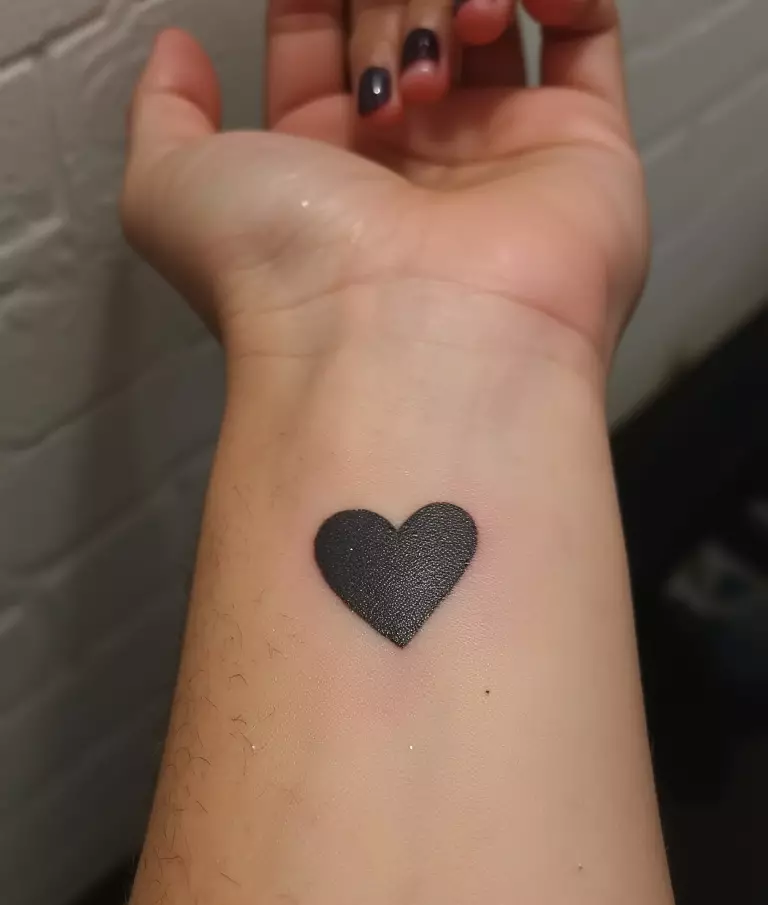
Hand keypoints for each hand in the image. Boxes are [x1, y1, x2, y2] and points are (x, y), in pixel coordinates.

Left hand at [123, 0, 647, 376]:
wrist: (403, 346)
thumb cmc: (285, 278)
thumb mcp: (170, 190)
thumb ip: (162, 112)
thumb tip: (177, 50)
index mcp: (325, 165)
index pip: (318, 36)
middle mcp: (414, 160)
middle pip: (399, 15)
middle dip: (379, 13)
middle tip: (378, 79)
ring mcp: (503, 153)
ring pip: (487, 15)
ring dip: (449, 0)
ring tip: (438, 62)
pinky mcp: (585, 148)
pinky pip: (587, 28)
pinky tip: (506, 6)